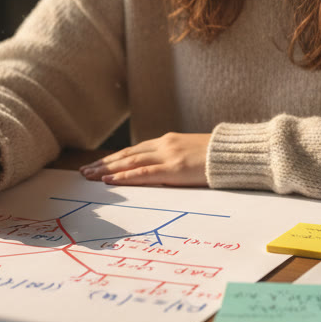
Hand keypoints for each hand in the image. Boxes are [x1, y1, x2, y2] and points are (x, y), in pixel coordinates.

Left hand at [79, 132, 209, 186]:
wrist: (235, 153)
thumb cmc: (217, 157)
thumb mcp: (192, 154)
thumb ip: (174, 159)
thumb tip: (161, 172)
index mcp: (167, 141)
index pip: (134, 150)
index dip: (114, 158)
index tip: (98, 165)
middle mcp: (164, 145)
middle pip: (127, 155)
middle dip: (104, 164)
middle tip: (85, 172)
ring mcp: (168, 156)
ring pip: (130, 162)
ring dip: (108, 170)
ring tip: (91, 177)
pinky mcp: (174, 169)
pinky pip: (144, 173)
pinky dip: (124, 176)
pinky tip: (110, 180)